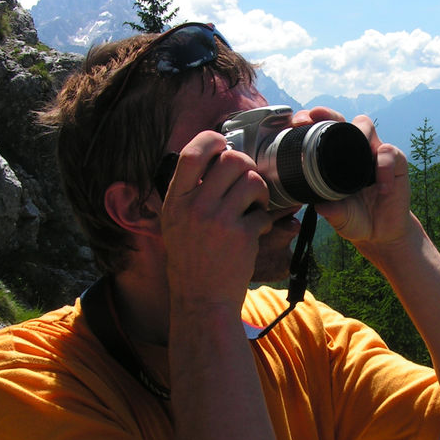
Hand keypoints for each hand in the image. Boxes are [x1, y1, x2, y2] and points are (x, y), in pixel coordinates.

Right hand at [159, 131, 271, 310]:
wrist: (201, 299)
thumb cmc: (191, 258)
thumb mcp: (175, 222)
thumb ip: (189, 192)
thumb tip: (216, 157)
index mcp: (175, 200)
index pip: (191, 153)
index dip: (212, 140)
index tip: (223, 146)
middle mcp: (194, 207)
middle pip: (232, 159)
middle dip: (247, 165)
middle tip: (247, 182)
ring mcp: (218, 221)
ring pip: (253, 181)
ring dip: (260, 191)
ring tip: (254, 206)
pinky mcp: (241, 236)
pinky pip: (263, 212)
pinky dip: (264, 220)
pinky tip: (256, 231)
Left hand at [291, 108, 413, 247]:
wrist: (381, 234)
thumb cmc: (355, 219)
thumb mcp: (339, 217)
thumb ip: (331, 211)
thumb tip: (319, 207)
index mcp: (336, 158)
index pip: (325, 132)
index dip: (313, 123)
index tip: (299, 121)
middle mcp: (355, 151)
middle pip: (343, 121)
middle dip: (330, 115)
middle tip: (316, 118)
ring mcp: (375, 154)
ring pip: (366, 127)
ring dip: (359, 135)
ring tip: (355, 158)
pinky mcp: (396, 164)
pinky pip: (389, 153)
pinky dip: (384, 167)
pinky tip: (381, 188)